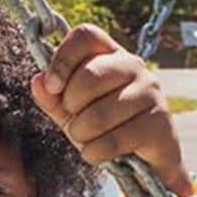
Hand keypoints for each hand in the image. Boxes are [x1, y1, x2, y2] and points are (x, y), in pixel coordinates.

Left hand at [29, 24, 188, 195]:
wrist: (141, 162)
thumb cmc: (103, 129)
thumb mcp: (71, 112)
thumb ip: (52, 97)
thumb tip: (38, 82)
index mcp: (110, 54)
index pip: (86, 35)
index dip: (63, 59)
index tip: (51, 87)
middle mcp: (134, 66)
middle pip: (90, 74)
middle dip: (71, 106)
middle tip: (73, 122)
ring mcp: (150, 92)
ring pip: (100, 113)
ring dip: (82, 134)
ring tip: (86, 141)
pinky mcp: (158, 123)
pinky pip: (114, 139)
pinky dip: (96, 152)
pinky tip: (96, 154)